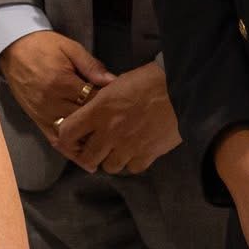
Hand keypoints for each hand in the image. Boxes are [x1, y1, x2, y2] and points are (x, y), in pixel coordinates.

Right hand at [0, 31, 111, 149]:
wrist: (13, 49)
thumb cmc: (43, 46)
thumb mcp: (70, 48)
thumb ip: (91, 65)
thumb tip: (112, 81)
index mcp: (62, 82)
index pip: (93, 101)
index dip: (109, 104)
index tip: (121, 106)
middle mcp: (52, 102)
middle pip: (84, 121)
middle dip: (102, 125)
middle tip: (119, 128)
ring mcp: (42, 113)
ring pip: (70, 136)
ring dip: (88, 142)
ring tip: (106, 147)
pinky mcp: (35, 119)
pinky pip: (54, 139)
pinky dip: (69, 149)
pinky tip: (83, 155)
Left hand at [55, 61, 179, 174]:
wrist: (181, 90)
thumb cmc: (149, 80)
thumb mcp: (116, 83)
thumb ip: (101, 101)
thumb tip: (92, 110)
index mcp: (98, 110)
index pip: (67, 133)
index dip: (66, 139)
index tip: (73, 139)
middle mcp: (109, 131)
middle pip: (87, 158)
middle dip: (90, 155)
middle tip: (96, 148)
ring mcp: (128, 146)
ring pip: (110, 167)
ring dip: (112, 159)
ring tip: (119, 148)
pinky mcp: (147, 154)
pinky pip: (132, 168)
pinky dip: (133, 162)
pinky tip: (137, 150)